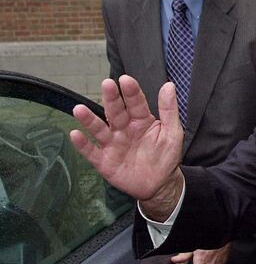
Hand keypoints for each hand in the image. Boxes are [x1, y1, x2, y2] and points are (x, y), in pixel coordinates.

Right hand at [70, 76, 184, 218]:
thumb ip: (169, 110)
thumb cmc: (166, 155)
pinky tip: (75, 134)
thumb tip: (169, 85)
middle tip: (106, 85)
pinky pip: (92, 152)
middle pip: (116, 112)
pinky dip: (83, 144)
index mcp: (141, 120)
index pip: (135, 103)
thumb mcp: (172, 132)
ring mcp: (113, 144)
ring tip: (80, 109)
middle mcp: (124, 129)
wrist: (159, 184)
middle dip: (111, 99)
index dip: (131, 92)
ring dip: (89, 120)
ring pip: (99, 129)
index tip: (126, 80)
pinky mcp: (104, 161)